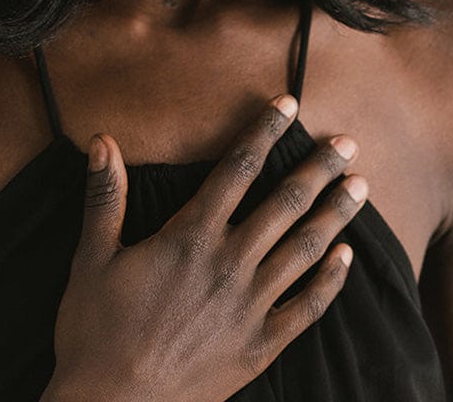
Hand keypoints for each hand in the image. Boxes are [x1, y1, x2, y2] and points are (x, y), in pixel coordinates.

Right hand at [45, 95, 366, 401]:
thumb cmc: (95, 332)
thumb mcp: (92, 257)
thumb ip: (104, 196)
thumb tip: (101, 140)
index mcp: (190, 236)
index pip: (237, 169)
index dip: (264, 132)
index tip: (289, 105)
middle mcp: (228, 263)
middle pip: (284, 203)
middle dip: (319, 169)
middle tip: (348, 143)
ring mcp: (249, 306)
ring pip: (304, 249)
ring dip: (335, 215)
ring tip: (360, 188)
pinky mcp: (259, 347)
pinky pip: (306, 308)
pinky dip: (330, 280)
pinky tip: (346, 257)